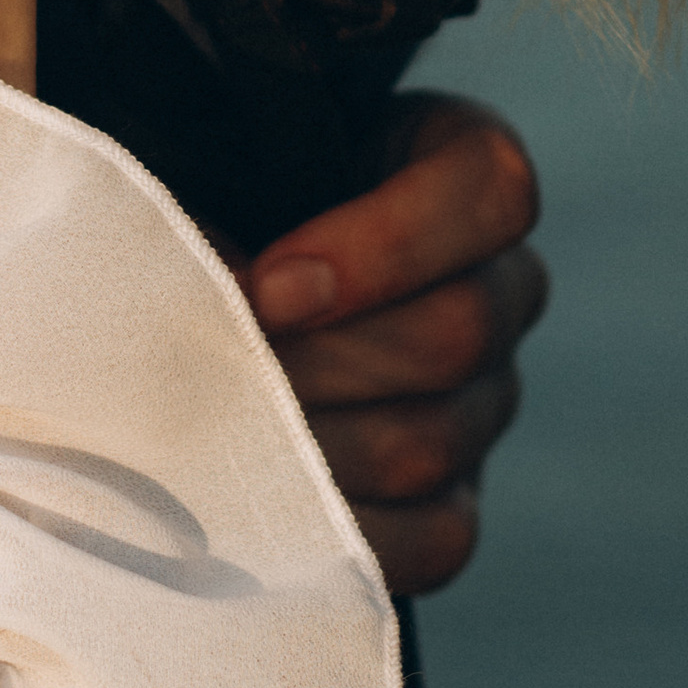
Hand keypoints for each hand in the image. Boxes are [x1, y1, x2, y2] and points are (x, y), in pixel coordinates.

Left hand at [240, 98, 545, 595]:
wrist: (187, 285)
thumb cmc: (204, 190)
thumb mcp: (219, 149)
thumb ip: (219, 181)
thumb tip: (205, 278)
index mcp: (464, 167)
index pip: (494, 192)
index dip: (388, 246)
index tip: (269, 285)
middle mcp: (499, 285)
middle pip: (462, 332)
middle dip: (322, 360)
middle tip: (221, 371)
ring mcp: (484, 401)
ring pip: (436, 438)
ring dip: (314, 447)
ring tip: (219, 436)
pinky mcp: (450, 500)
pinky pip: (436, 537)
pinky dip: (343, 533)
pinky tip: (262, 513)